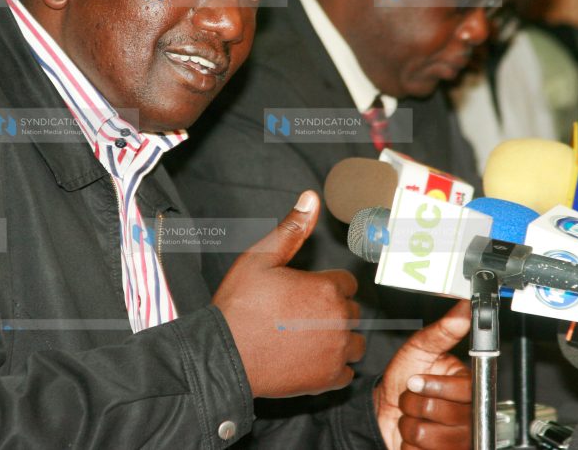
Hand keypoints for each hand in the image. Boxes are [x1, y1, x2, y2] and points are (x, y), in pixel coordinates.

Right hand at [213, 190, 363, 397]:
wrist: (223, 355)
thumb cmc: (239, 306)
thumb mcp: (259, 258)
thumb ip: (291, 229)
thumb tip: (310, 198)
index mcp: (326, 289)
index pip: (345, 284)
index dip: (324, 286)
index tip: (303, 293)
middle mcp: (339, 321)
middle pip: (352, 311)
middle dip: (332, 310)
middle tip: (298, 315)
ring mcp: (336, 353)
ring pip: (354, 342)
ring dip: (338, 338)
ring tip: (307, 337)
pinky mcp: (328, 380)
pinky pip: (347, 372)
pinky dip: (333, 366)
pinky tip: (309, 359)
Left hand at [374, 299, 471, 449]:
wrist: (385, 408)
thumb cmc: (404, 377)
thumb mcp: (419, 349)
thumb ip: (442, 331)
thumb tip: (464, 309)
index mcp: (468, 387)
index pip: (464, 391)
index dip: (435, 387)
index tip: (416, 380)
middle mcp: (470, 415)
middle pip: (444, 415)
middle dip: (414, 403)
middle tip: (411, 395)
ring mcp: (459, 440)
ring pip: (429, 436)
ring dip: (409, 423)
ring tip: (411, 414)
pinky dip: (407, 443)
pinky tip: (412, 435)